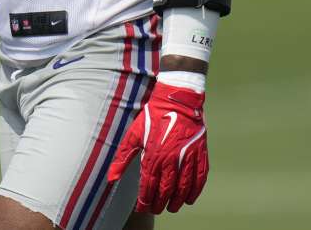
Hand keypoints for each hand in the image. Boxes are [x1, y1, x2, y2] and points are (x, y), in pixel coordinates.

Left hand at [106, 82, 207, 213]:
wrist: (176, 100)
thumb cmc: (152, 116)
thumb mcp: (133, 135)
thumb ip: (122, 158)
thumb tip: (111, 178)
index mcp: (153, 156)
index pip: (149, 187)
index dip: (145, 201)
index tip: (142, 208)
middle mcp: (171, 160)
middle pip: (166, 191)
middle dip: (160, 204)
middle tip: (156, 210)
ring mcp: (187, 157)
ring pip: (183, 188)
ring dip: (177, 201)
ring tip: (172, 207)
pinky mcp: (199, 153)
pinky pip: (199, 178)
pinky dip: (195, 191)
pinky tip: (190, 198)